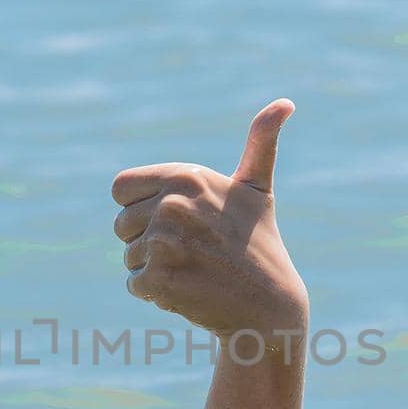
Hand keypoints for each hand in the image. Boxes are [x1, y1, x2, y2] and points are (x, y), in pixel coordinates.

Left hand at [112, 99, 307, 344]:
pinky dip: (156, 294)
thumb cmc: (259, 243)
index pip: (121, 189)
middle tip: (193, 250)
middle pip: (121, 224)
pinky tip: (190, 291)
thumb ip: (260, 143)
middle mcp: (172, 204)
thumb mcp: (256, 188)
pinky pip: (135, 284)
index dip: (143, 207)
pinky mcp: (161, 280)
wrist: (270, 306)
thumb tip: (286, 102)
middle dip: (148, 241)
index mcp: (185, 175)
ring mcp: (165, 243)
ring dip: (154, 268)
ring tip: (195, 269)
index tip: (178, 220)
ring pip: (128, 256)